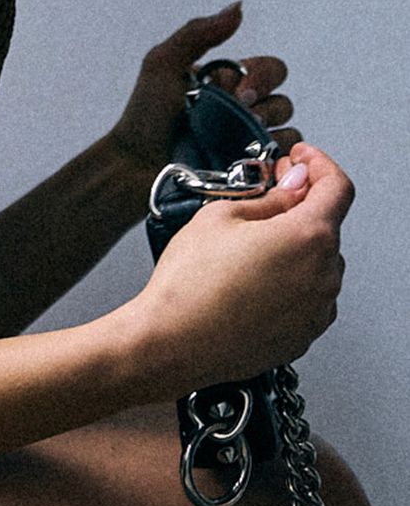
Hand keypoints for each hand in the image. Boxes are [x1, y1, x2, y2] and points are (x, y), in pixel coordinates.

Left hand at [103, 0, 302, 183]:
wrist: (133, 166)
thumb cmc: (144, 117)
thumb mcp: (164, 64)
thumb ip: (199, 33)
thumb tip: (239, 8)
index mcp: (230, 84)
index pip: (271, 70)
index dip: (261, 76)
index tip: (235, 89)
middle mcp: (244, 113)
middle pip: (283, 99)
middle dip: (264, 105)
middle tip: (236, 113)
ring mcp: (248, 144)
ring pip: (288, 129)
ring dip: (267, 131)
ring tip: (236, 141)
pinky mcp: (251, 173)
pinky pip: (283, 161)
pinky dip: (275, 157)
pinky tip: (249, 158)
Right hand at [134, 139, 352, 396]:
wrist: (169, 345)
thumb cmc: (187, 288)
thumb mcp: (221, 216)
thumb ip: (270, 197)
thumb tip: (291, 188)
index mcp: (308, 237)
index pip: (336, 186)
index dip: (318, 164)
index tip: (301, 161)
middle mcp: (323, 275)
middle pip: (326, 227)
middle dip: (301, 207)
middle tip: (268, 198)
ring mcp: (316, 310)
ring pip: (317, 264)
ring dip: (295, 249)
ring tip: (251, 250)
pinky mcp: (302, 336)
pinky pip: (308, 298)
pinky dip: (291, 283)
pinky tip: (254, 282)